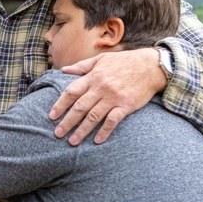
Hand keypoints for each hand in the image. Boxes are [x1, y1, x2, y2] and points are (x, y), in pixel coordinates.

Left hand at [49, 48, 166, 145]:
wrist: (151, 66)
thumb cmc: (125, 62)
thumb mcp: (102, 59)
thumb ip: (82, 66)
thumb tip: (63, 70)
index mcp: (93, 77)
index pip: (71, 92)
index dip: (60, 104)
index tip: (51, 116)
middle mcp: (101, 87)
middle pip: (80, 107)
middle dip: (67, 121)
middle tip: (57, 134)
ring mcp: (113, 97)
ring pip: (94, 116)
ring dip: (82, 130)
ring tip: (72, 141)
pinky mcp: (126, 105)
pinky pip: (112, 120)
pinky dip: (104, 131)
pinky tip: (97, 141)